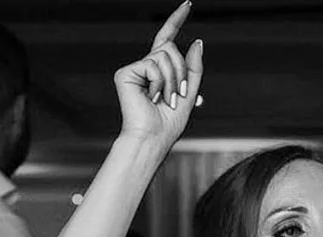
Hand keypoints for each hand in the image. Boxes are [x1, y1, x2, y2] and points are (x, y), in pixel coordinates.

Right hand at [114, 2, 204, 148]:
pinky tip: (152, 97)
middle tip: (177, 94)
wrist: (152, 139)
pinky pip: (153, 64)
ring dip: (173, 79)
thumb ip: (194, 67)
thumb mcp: (190, 93)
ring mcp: (135, 69)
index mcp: (159, 70)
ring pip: (165, 55)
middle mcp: (145, 66)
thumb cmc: (169, 123)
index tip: (188, 4)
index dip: (177, 20)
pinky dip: (159, 82)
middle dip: (181, 71)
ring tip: (165, 99)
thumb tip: (196, 41)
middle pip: (171, 48)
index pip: (168, 38)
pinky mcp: (125, 73)